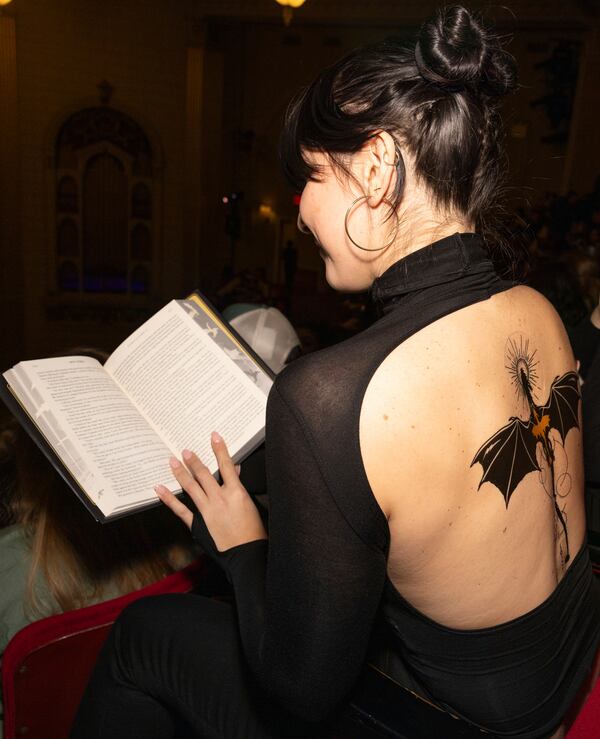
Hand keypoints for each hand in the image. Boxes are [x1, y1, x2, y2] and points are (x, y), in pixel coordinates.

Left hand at [155, 432, 266, 551]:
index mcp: (237, 492)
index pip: (226, 465)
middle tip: (185, 450)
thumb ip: (240, 486)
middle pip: (204, 474)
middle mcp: (220, 498)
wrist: (247, 553)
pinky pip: (181, 509)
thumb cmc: (254, 531)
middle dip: (194, 460)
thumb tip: (234, 470)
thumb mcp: (251, 504)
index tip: (214, 436)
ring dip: (181, 472)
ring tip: (173, 461)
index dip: (220, 449)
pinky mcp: (198, 524)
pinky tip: (160, 489)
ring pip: (191, 487)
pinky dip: (169, 499)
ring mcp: (207, 510)